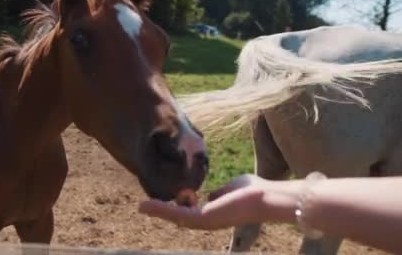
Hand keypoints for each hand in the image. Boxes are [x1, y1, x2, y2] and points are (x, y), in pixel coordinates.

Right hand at [138, 174, 290, 229]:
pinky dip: (161, 209)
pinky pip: (177, 214)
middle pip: (178, 216)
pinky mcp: (202, 220)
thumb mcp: (232, 187)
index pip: (189, 211)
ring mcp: (204, 222)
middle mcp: (207, 221)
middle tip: (143, 207)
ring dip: (157, 211)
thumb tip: (212, 194)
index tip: (162, 197)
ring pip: (175, 217)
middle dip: (161, 211)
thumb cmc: (256, 191)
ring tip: (141, 207)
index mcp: (213, 213)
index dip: (174, 205)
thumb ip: (221, 191)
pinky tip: (147, 205)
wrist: (268, 197)